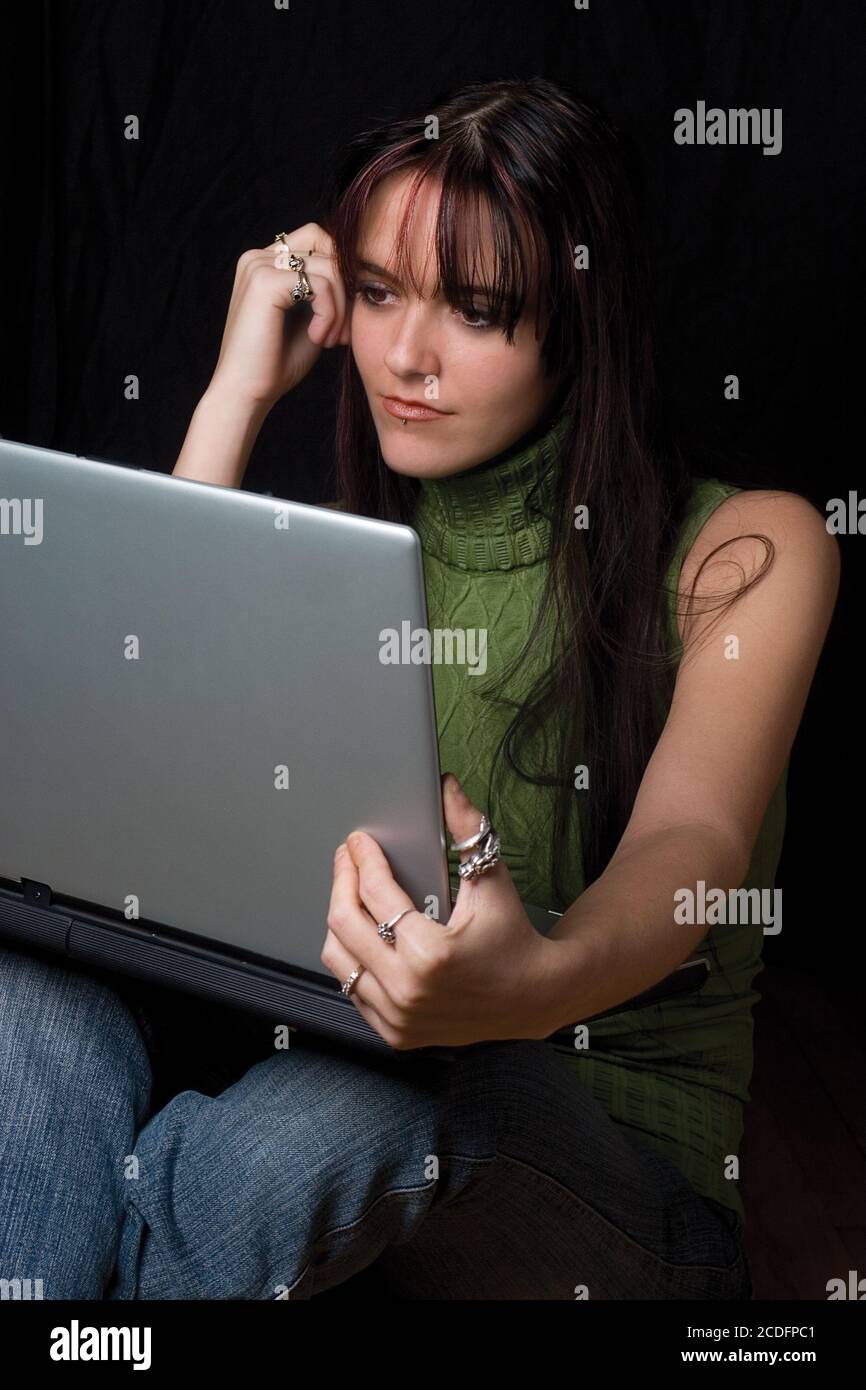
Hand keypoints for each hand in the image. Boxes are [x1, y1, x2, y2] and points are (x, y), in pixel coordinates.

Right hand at [208, 222, 350, 411]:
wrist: (247, 393)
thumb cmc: (275, 364)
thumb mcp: (310, 319)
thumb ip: (326, 292)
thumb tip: (358, 272)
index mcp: (265, 263)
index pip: (317, 240)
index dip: (340, 273)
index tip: (343, 319)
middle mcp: (258, 257)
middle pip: (325, 245)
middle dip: (344, 288)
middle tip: (342, 331)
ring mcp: (258, 266)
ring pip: (327, 267)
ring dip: (339, 309)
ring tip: (329, 340)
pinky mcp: (264, 282)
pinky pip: (320, 284)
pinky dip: (329, 314)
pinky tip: (318, 339)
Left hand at [320, 773, 560, 1048]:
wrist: (534, 999)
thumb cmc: (514, 937)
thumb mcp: (492, 880)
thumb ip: (467, 830)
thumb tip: (445, 787)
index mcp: (432, 953)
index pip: (376, 894)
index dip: (362, 859)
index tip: (359, 841)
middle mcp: (409, 990)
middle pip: (344, 924)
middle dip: (340, 881)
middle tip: (347, 858)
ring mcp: (398, 1017)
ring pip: (338, 959)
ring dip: (339, 921)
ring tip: (351, 894)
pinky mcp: (395, 1033)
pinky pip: (351, 990)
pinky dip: (352, 958)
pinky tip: (362, 934)